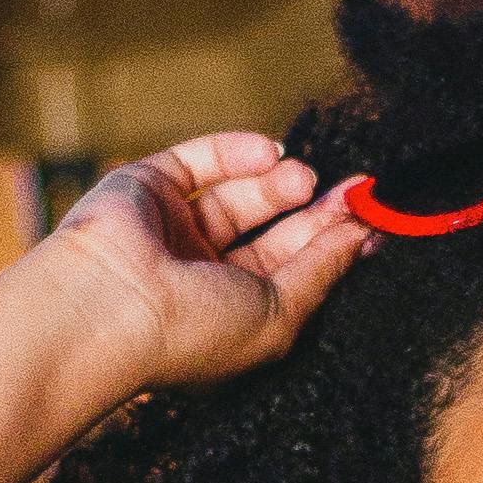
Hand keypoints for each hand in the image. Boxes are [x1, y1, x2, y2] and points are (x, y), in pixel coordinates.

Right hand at [49, 129, 362, 396]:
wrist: (110, 306)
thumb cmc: (193, 331)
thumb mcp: (281, 313)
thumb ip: (323, 272)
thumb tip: (362, 235)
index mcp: (233, 317)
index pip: (293, 273)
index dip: (333, 244)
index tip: (372, 218)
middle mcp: (202, 278)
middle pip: (273, 234)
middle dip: (316, 210)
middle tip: (355, 189)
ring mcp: (173, 231)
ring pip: (239, 195)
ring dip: (279, 182)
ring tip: (303, 178)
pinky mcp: (148, 188)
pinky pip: (199, 161)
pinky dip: (236, 151)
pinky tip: (269, 153)